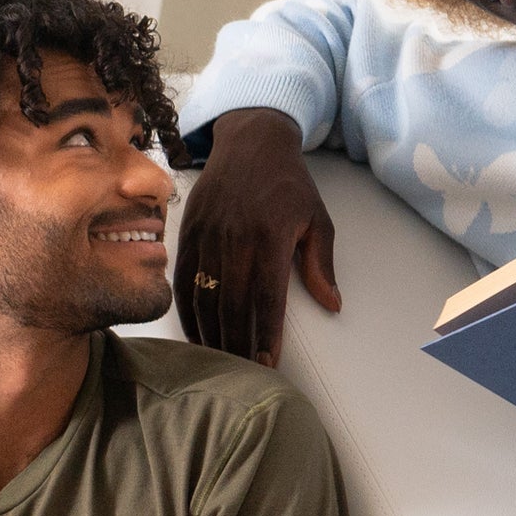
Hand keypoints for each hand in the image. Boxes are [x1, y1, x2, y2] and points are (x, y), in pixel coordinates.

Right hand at [176, 109, 338, 365]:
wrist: (250, 141)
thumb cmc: (288, 183)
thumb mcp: (317, 218)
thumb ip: (321, 263)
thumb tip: (332, 304)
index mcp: (269, 236)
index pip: (266, 297)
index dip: (266, 334)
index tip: (269, 365)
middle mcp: (234, 238)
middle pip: (231, 304)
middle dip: (238, 344)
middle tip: (245, 374)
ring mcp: (206, 235)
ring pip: (204, 296)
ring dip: (212, 333)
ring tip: (222, 362)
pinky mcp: (187, 233)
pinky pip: (183, 280)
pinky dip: (187, 311)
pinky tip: (196, 333)